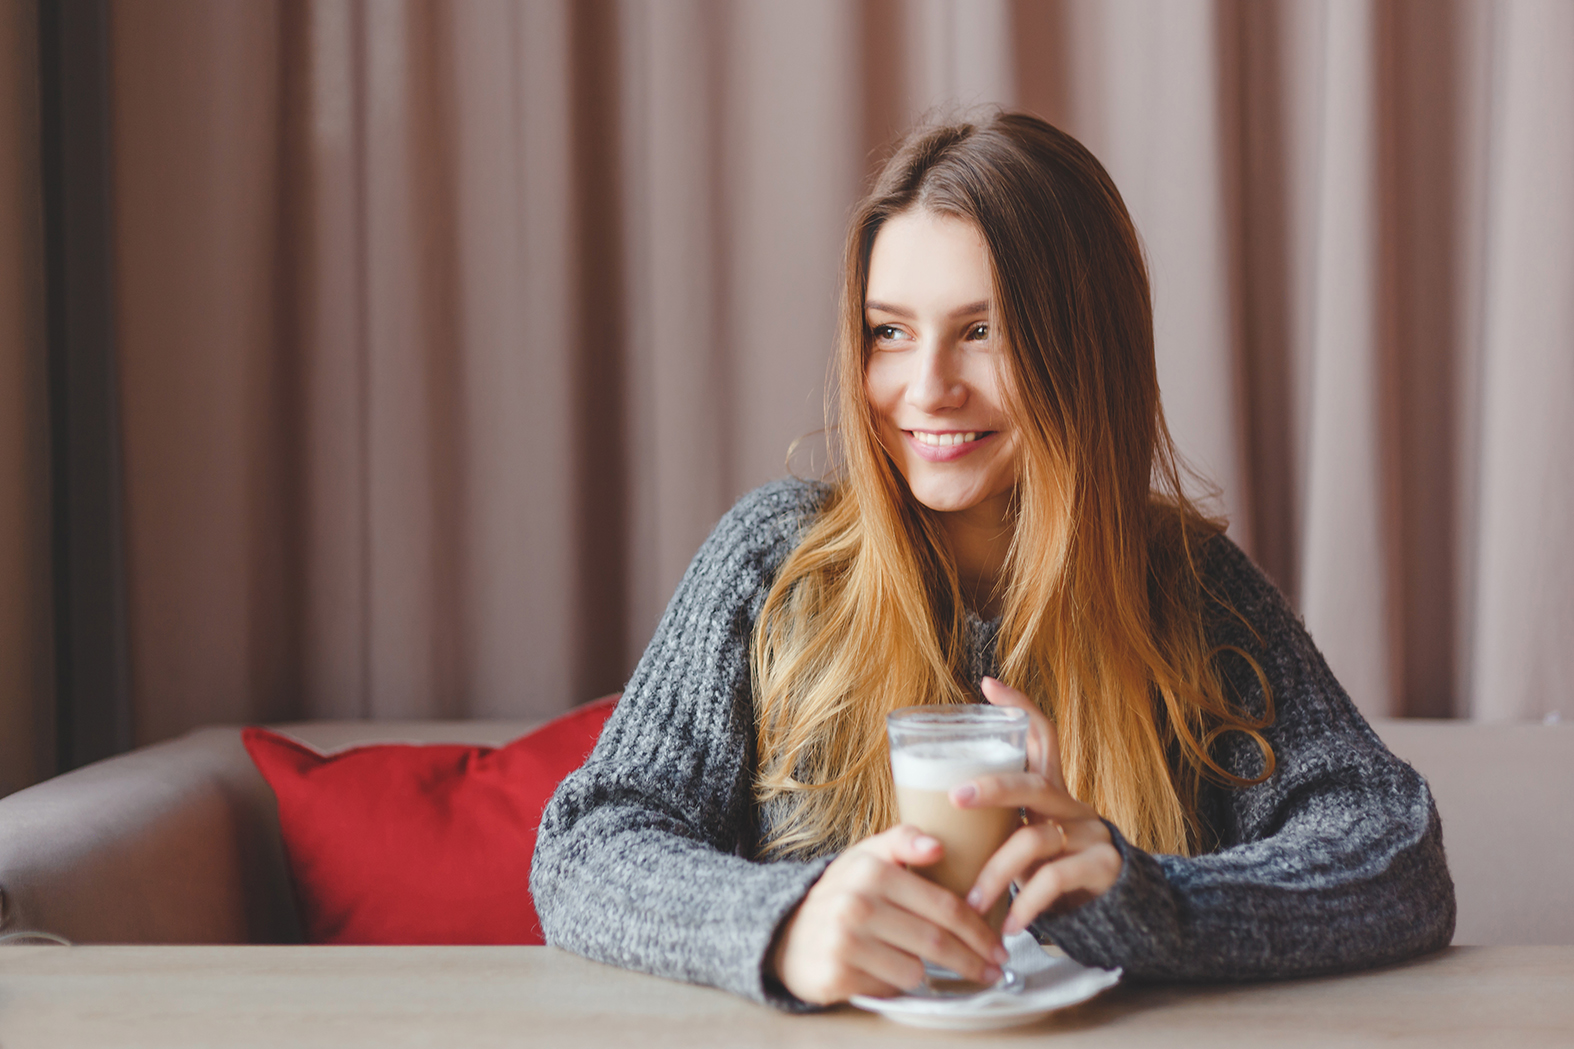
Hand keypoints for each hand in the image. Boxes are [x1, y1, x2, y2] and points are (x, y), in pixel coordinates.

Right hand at [767, 824, 1009, 1003]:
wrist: (786, 931)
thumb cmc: (841, 895)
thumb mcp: (866, 857)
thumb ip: (902, 840)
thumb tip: (937, 846)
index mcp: (871, 869)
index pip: (944, 904)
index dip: (978, 929)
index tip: (998, 945)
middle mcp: (857, 902)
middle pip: (937, 940)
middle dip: (973, 959)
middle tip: (993, 969)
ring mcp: (845, 940)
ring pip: (916, 968)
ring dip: (930, 971)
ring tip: (931, 967)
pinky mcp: (836, 973)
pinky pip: (890, 986)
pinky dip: (898, 982)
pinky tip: (889, 971)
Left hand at [954, 677, 1122, 934]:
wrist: (1118, 909)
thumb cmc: (1054, 871)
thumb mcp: (1027, 841)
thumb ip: (998, 828)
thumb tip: (929, 827)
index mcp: (1051, 791)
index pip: (1040, 737)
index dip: (1018, 708)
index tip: (988, 684)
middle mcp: (1070, 804)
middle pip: (1031, 782)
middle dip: (991, 787)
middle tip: (956, 797)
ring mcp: (1089, 833)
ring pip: (1033, 839)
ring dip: (995, 874)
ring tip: (972, 903)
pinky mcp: (1101, 865)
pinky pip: (1054, 880)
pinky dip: (1026, 905)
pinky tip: (1009, 925)